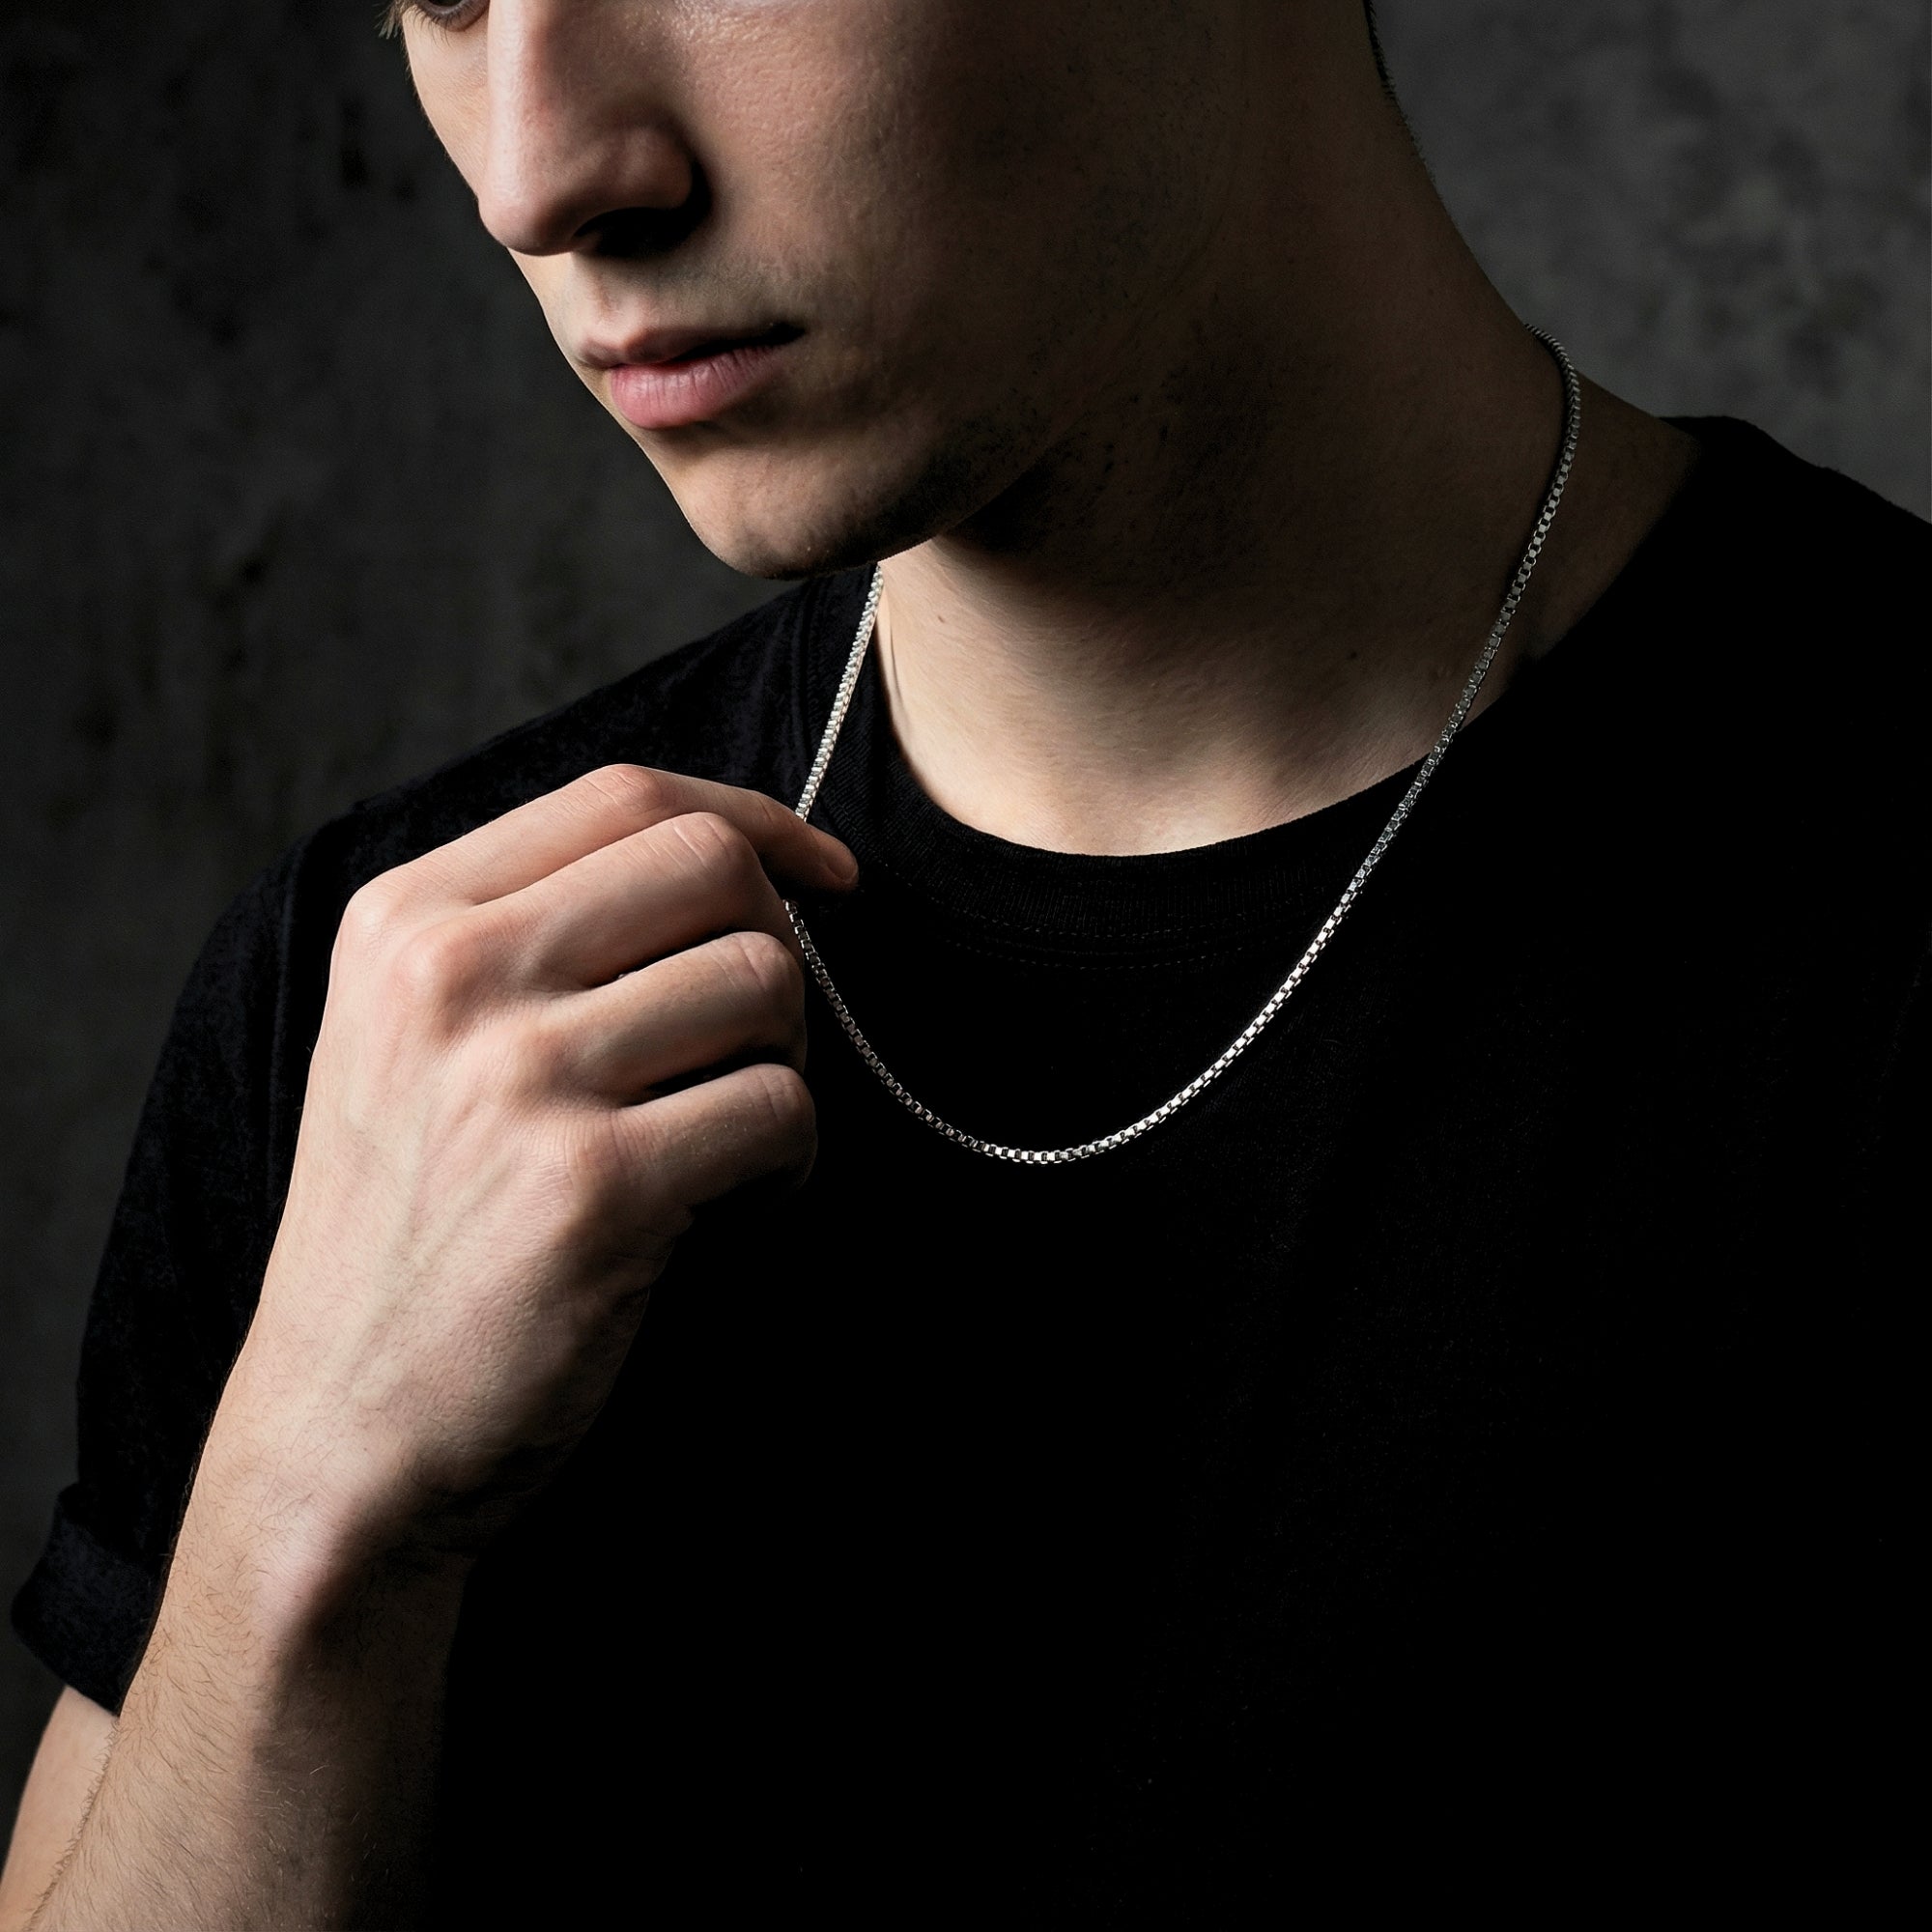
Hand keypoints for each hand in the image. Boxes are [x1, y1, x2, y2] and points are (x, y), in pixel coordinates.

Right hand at [201, 765, 856, 1572]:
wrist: (346, 1427)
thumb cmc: (409, 1227)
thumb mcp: (407, 1040)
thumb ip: (529, 931)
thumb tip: (728, 856)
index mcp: (407, 921)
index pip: (627, 795)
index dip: (757, 821)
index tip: (823, 873)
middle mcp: (453, 978)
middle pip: (708, 864)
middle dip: (781, 937)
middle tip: (765, 1031)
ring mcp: (521, 1080)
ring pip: (762, 980)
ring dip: (788, 1057)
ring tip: (737, 1130)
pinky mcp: (596, 1189)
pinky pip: (778, 1107)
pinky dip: (792, 1156)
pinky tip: (741, 1199)